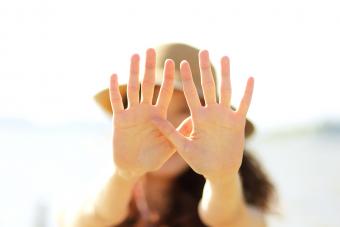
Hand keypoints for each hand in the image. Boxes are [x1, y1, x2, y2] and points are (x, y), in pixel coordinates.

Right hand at [109, 48, 175, 179]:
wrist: (133, 168)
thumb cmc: (152, 159)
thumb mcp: (170, 146)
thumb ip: (180, 132)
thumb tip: (196, 118)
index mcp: (159, 115)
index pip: (166, 92)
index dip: (169, 78)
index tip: (173, 61)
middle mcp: (146, 111)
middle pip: (148, 85)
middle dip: (150, 68)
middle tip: (151, 50)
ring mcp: (132, 114)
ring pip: (133, 89)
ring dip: (133, 73)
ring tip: (135, 56)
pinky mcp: (120, 120)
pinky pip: (117, 102)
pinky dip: (115, 90)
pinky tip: (115, 75)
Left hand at [152, 50, 253, 180]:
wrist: (218, 171)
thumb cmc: (199, 161)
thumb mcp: (183, 146)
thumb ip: (170, 132)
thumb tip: (152, 119)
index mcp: (197, 117)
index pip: (190, 93)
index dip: (186, 78)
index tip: (181, 62)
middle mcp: (211, 113)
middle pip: (208, 87)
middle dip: (205, 69)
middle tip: (203, 51)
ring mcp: (225, 116)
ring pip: (226, 90)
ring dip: (226, 74)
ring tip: (225, 57)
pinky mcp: (237, 123)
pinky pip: (243, 105)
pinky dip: (247, 93)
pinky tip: (249, 78)